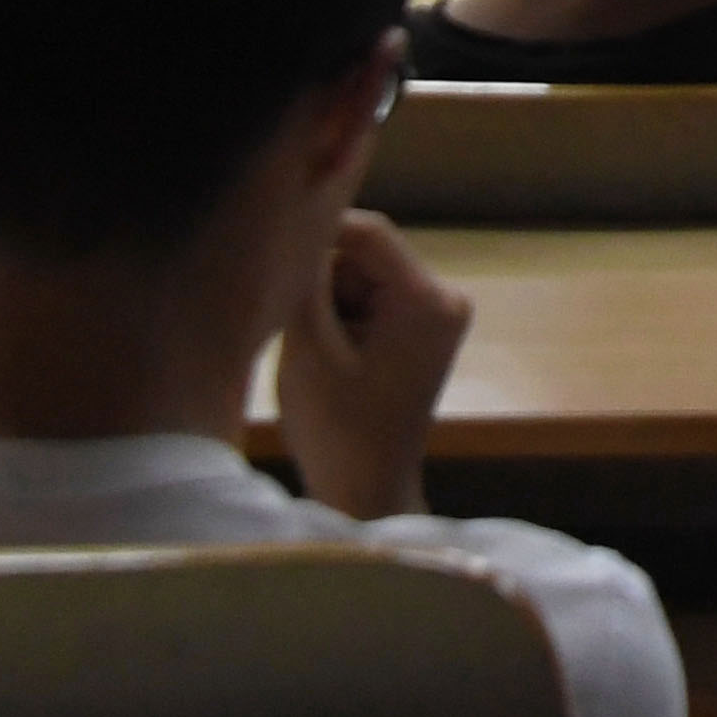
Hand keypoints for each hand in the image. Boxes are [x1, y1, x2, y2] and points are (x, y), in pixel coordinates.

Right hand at [276, 210, 469, 522]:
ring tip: (316, 357)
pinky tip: (330, 361)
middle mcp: (445, 298)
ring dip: (330, 306)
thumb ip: (308, 280)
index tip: (271, 251)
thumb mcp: (309, 347)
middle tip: (299, 333)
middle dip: (324, 285)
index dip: (318, 233)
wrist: (366, 490)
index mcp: (428, 298)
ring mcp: (438, 317)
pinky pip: (373, 303)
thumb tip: (301, 226)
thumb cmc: (336, 428)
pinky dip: (343, 321)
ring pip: (364, 281)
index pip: (369, 234)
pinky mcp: (423, 333)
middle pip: (367, 258)